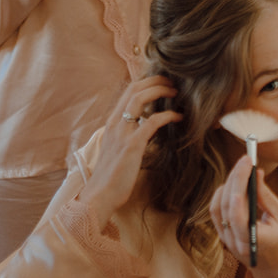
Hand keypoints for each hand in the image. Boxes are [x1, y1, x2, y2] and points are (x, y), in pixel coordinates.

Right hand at [75, 76, 180, 225]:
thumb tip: (149, 124)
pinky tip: (178, 117)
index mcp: (112, 123)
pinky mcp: (131, 145)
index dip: (148, 82)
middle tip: (173, 82)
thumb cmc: (112, 176)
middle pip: (134, 88)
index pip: (129, 91)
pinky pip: (151, 121)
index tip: (164, 83)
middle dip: (156, 80)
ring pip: (140, 98)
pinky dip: (167, 115)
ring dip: (161, 90)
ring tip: (176, 93)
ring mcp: (122, 133)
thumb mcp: (120, 148)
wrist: (100, 196)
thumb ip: (131, 134)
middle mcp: (115, 123)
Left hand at [209, 155, 277, 277]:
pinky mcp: (222, 234)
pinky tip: (233, 184)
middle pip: (226, 205)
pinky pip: (216, 211)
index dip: (239, 184)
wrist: (274, 268)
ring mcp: (225, 239)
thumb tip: (256, 173)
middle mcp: (234, 241)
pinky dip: (222, 194)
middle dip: (235, 178)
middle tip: (245, 159)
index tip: (247, 163)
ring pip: (217, 207)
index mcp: (251, 239)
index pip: (236, 211)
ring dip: (227, 184)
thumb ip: (266, 196)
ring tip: (241, 169)